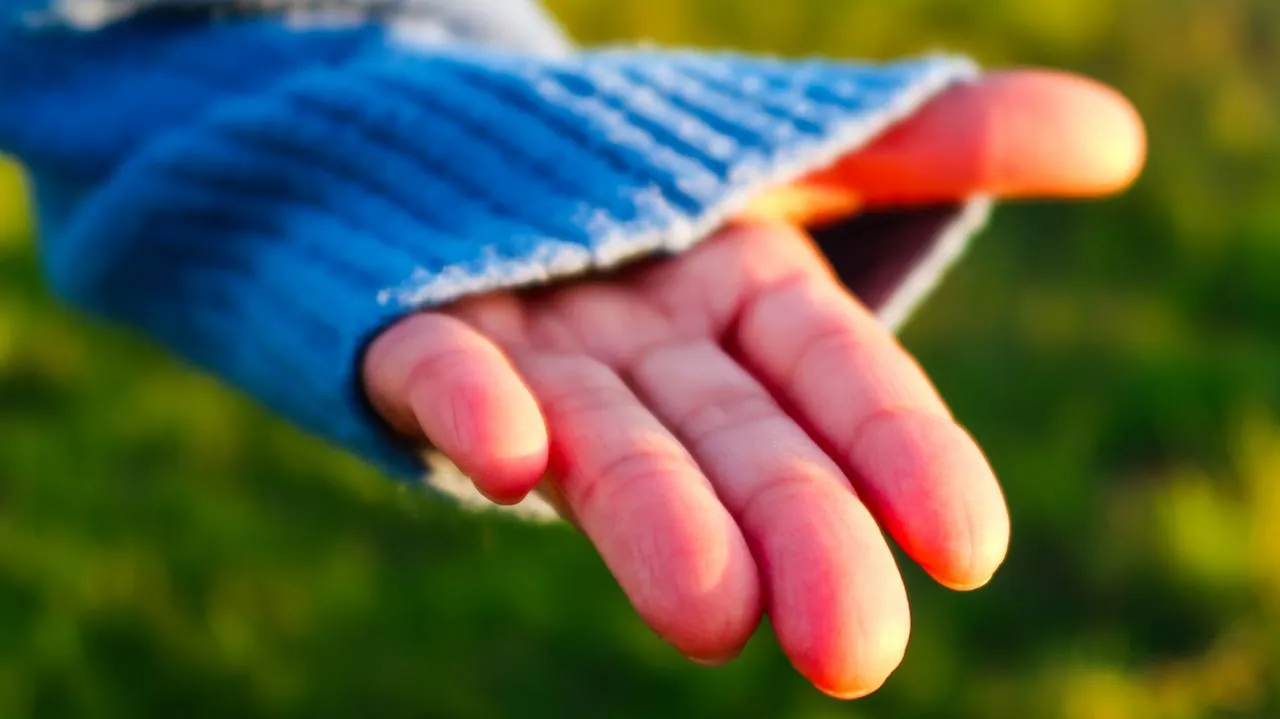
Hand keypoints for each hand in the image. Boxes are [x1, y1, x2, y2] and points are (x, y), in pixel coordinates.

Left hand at [362, 70, 1144, 697]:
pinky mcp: (415, 344)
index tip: (963, 545)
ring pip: (609, 444)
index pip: (841, 387)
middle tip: (851, 644)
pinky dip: (472, 412)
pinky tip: (512, 454)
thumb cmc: (647, 165)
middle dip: (796, 533)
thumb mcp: (798, 144)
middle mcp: (654, 357)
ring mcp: (539, 361)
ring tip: (712, 612)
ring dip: (658, 520)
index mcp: (748, 312)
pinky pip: (436, 378)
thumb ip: (938, 144)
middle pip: (737, 447)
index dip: (901, 456)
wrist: (458, 149)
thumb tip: (1118, 137)